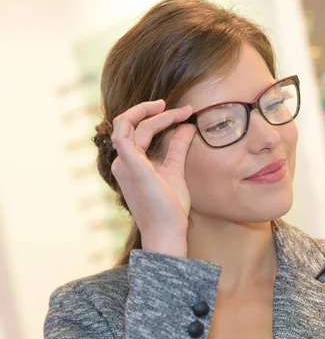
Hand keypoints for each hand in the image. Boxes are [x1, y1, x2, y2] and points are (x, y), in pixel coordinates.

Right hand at [110, 99, 195, 257]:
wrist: (167, 229)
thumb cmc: (169, 206)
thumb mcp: (175, 170)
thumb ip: (177, 148)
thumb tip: (187, 127)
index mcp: (130, 163)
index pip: (138, 131)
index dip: (161, 119)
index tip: (185, 113)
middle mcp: (122, 162)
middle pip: (133, 125)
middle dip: (156, 112)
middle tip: (183, 109)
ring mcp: (123, 163)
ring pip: (129, 124)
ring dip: (152, 113)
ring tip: (178, 111)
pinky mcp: (130, 165)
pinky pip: (125, 133)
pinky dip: (144, 119)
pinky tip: (169, 117)